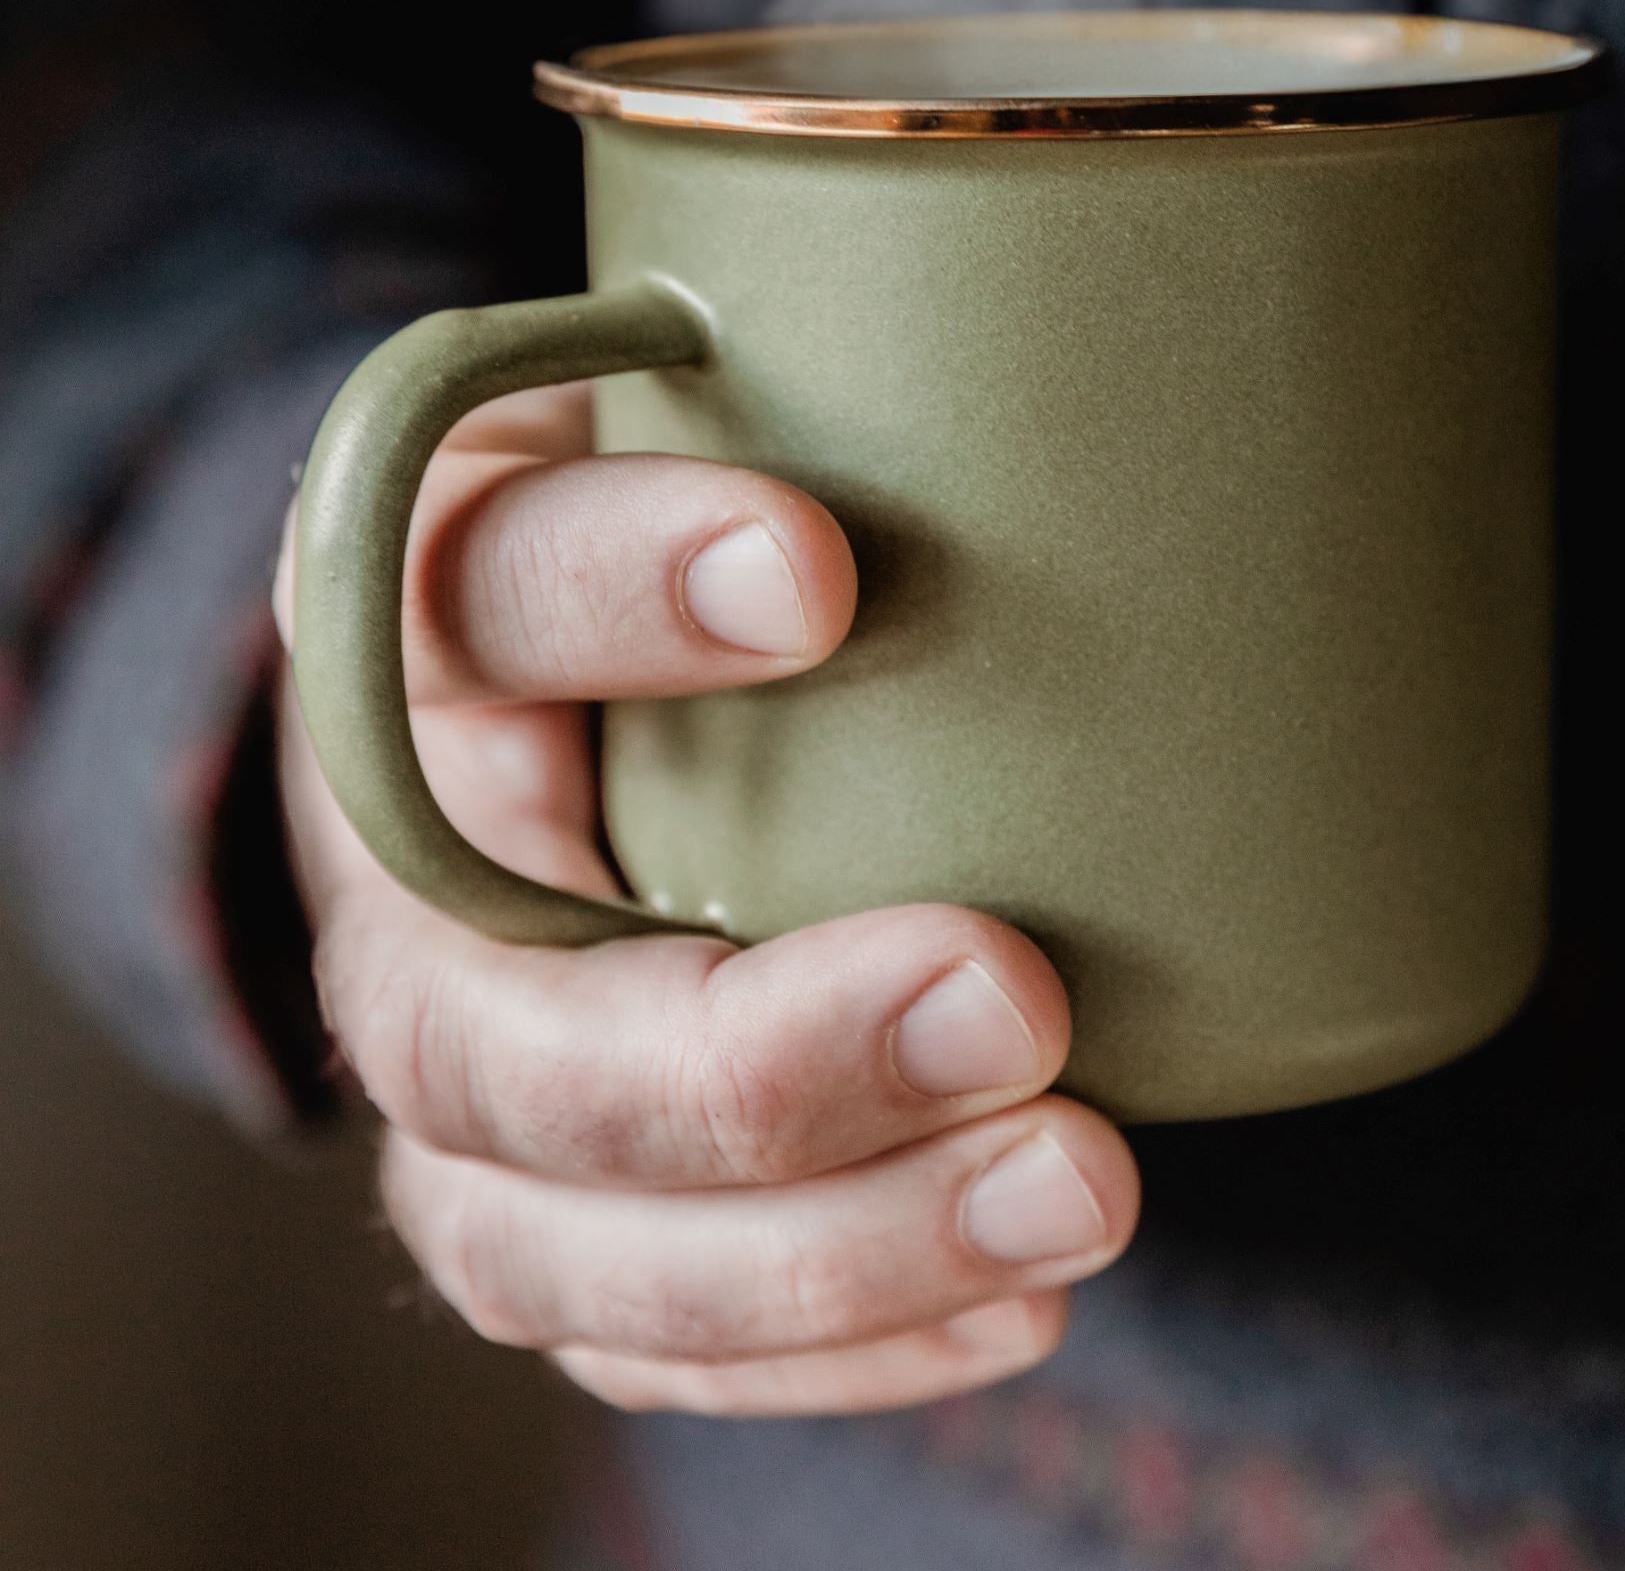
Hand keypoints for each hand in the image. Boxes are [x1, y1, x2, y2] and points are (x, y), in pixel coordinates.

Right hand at [273, 382, 1137, 1415]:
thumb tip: (1119, 404)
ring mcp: (453, 1076)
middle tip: (1009, 997)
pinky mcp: (528, 1203)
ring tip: (1073, 1191)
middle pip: (495, 1026)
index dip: (605, 591)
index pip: (454, 601)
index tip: (815, 570)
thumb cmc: (655, 534)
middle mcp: (396, 885)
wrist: (529, 702)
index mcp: (412, 634)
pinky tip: (1010, 1300)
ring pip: (550, 1232)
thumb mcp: (695, 413)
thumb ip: (822, 394)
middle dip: (750, 1051)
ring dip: (819, 1248)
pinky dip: (819, 1341)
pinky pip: (630, 1329)